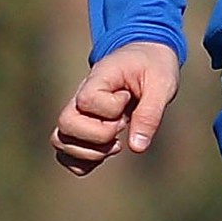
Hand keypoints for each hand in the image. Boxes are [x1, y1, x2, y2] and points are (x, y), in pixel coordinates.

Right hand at [51, 42, 180, 174]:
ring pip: (60, 141)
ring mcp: (78, 113)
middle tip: (122, 124)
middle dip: (100, 135)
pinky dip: (83, 162)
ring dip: (90, 152)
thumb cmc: (154, 67)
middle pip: (65, 124)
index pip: (87, 100)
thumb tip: (136, 148)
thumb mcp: (162, 85)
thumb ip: (150, 114)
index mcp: (98, 78)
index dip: (110, 109)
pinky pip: (66, 153)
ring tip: (116, 143)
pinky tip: (106, 152)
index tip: (129, 98)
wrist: (147, 58)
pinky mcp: (82, 127)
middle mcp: (80, 96)